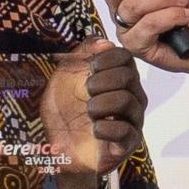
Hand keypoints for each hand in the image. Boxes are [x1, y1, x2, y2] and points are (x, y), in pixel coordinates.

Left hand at [76, 38, 142, 169]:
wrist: (56, 147)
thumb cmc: (64, 110)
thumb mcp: (66, 74)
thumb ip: (83, 53)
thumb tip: (105, 42)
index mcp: (119, 79)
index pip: (125, 57)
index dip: (105, 59)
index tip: (89, 68)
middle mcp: (131, 97)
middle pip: (128, 77)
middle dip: (102, 80)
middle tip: (86, 91)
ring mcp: (132, 121)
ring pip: (127, 101)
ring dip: (101, 104)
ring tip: (88, 112)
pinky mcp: (126, 144)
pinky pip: (125, 131)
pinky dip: (106, 127)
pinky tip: (94, 129)